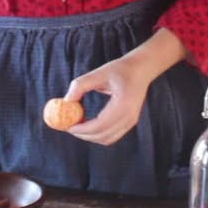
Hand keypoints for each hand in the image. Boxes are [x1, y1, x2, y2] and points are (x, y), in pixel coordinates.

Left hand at [64, 28, 187, 145]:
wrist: (141, 70)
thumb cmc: (121, 69)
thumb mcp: (99, 72)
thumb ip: (81, 85)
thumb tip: (66, 101)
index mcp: (123, 104)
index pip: (101, 124)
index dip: (83, 129)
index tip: (69, 126)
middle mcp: (129, 116)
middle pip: (103, 136)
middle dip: (84, 135)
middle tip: (69, 127)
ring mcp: (131, 121)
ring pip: (108, 139)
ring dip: (91, 136)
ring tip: (78, 126)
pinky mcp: (130, 122)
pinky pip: (112, 135)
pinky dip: (98, 134)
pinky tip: (89, 125)